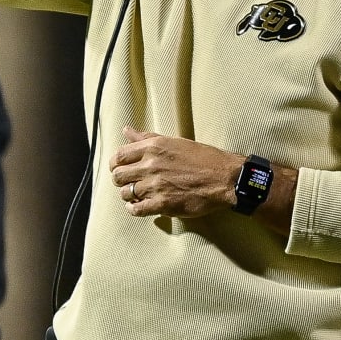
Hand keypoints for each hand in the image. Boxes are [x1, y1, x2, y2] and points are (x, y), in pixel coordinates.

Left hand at [110, 125, 238, 219]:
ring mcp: (156, 186)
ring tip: (138, 194)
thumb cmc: (202, 158)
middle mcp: (151, 165)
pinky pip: (136, 209)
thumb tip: (126, 130)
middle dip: (120, 180)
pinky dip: (134, 209)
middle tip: (129, 183)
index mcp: (153, 147)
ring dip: (129, 195)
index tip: (120, 169)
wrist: (224, 178)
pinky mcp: (163, 204)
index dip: (115, 165)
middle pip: (118, 176)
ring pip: (125, 193)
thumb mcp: (174, 141)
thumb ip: (147, 137)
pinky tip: (139, 206)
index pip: (119, 156)